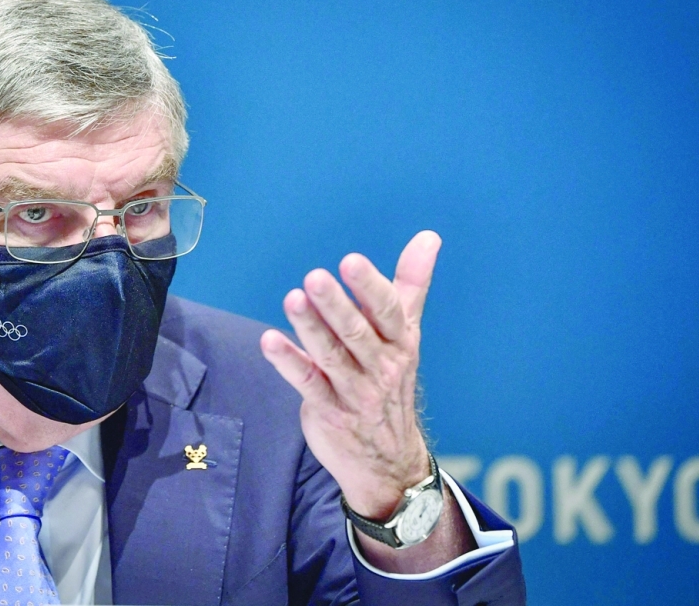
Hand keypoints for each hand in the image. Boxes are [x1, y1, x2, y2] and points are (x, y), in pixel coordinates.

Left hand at [260, 231, 439, 518]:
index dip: (369, 286)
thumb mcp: (407, 332)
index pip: (387, 311)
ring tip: (292, 299)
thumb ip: (411, 283)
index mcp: (400, 342)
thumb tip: (429, 236)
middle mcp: (381, 367)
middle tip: (315, 277)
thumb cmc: (391, 380)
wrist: (389, 461)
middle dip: (336, 305)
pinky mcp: (328, 411)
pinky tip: (269, 341)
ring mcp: (354, 391)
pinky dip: (288, 363)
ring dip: (310, 328)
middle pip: (357, 332)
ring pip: (330, 356)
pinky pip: (307, 383)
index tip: (350, 262)